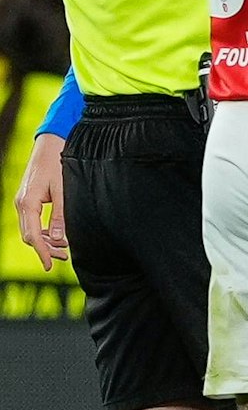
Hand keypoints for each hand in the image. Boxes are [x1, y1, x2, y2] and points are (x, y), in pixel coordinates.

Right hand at [13, 133, 65, 269]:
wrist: (50, 144)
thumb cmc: (58, 164)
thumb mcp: (63, 191)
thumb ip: (60, 216)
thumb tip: (58, 239)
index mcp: (27, 203)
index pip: (32, 235)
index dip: (41, 252)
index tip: (50, 266)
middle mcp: (21, 204)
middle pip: (29, 235)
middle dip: (45, 249)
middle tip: (64, 258)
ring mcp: (23, 201)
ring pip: (30, 230)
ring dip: (45, 241)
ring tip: (64, 250)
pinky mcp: (28, 199)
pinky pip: (32, 221)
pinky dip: (43, 231)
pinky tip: (58, 236)